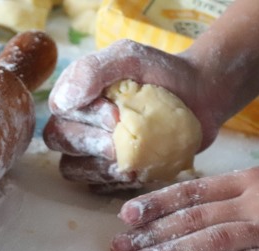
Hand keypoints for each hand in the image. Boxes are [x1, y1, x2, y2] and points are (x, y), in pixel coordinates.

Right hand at [43, 39, 220, 192]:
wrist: (199, 95)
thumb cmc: (161, 72)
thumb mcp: (128, 56)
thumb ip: (91, 70)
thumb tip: (61, 103)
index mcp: (76, 93)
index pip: (59, 111)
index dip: (84, 117)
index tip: (116, 113)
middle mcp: (77, 122)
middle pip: (59, 140)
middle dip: (90, 142)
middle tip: (119, 142)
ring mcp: (91, 151)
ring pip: (73, 168)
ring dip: (99, 167)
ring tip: (130, 160)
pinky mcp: (110, 173)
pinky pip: (98, 187)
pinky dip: (115, 182)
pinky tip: (137, 171)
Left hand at [110, 166, 258, 250]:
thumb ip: (228, 197)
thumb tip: (180, 212)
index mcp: (248, 181)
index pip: (192, 192)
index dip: (156, 204)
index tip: (126, 216)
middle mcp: (257, 201)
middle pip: (195, 217)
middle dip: (154, 233)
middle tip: (121, 247)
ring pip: (216, 240)